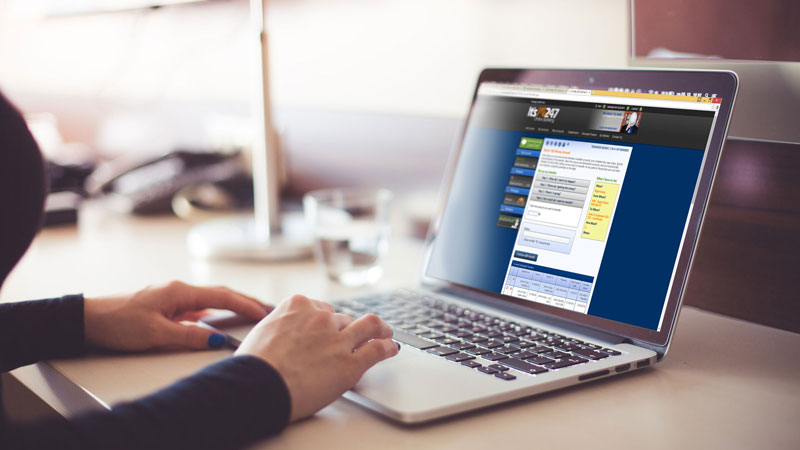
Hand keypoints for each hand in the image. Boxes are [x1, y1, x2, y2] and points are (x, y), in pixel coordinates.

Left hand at [84, 281, 267, 350]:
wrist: (87, 319)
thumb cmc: (118, 323)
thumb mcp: (157, 334)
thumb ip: (190, 336)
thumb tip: (219, 340)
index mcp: (180, 291)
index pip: (223, 296)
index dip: (246, 305)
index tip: (265, 313)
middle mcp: (178, 290)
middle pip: (221, 293)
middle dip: (246, 301)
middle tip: (268, 309)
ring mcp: (172, 297)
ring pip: (210, 299)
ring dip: (232, 304)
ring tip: (251, 312)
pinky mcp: (164, 305)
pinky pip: (197, 306)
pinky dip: (214, 310)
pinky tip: (217, 318)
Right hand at [235, 294, 398, 420]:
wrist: (258, 386)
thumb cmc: (253, 365)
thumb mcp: (262, 332)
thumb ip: (281, 327)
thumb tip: (282, 334)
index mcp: (298, 306)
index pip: (322, 308)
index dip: (327, 321)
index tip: (332, 327)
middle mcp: (321, 318)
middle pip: (342, 319)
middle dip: (346, 330)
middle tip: (352, 338)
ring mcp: (338, 338)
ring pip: (367, 326)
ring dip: (378, 330)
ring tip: (385, 333)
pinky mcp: (351, 363)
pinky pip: (377, 349)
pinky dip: (388, 347)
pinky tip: (391, 348)